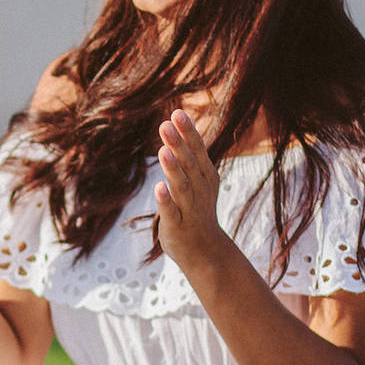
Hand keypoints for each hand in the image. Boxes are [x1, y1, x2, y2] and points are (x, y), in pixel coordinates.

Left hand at [154, 109, 236, 277]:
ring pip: (182, 186)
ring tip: (163, 151)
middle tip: (166, 124)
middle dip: (179, 144)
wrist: (205, 252)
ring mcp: (190, 209)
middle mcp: (200, 190)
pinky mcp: (177, 227)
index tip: (177, 113)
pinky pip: (171, 212)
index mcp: (205, 177)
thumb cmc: (196, 210)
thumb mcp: (197, 180)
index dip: (188, 133)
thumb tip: (177, 125)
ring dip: (173, 169)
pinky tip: (158, 187)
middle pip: (189, 165)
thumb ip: (188, 154)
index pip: (198, 151)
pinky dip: (166, 200)